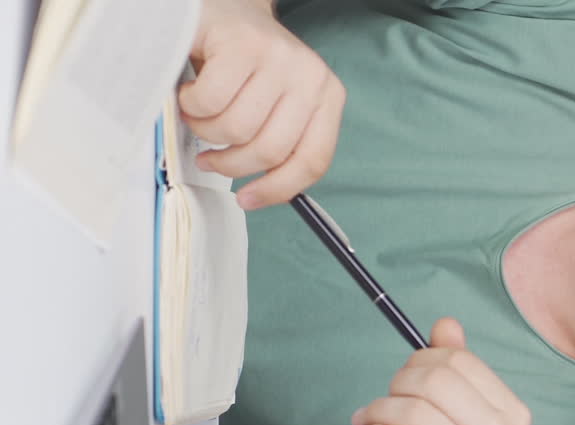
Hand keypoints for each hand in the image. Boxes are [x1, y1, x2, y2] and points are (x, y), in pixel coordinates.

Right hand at [182, 0, 345, 209]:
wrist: (221, 8)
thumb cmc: (242, 65)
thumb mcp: (274, 103)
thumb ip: (278, 140)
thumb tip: (260, 194)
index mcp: (327, 97)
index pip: (313, 160)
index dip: (277, 189)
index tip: (246, 200)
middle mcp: (311, 76)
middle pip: (269, 151)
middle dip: (230, 163)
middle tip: (208, 156)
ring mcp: (278, 58)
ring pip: (236, 129)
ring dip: (205, 130)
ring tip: (199, 115)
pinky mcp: (243, 44)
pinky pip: (210, 101)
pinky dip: (190, 104)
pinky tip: (190, 91)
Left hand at [352, 318, 530, 424]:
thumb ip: (463, 377)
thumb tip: (445, 326)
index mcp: (514, 416)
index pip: (459, 363)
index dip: (420, 363)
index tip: (404, 383)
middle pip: (432, 383)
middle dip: (394, 387)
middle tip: (382, 405)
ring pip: (410, 414)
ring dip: (376, 414)